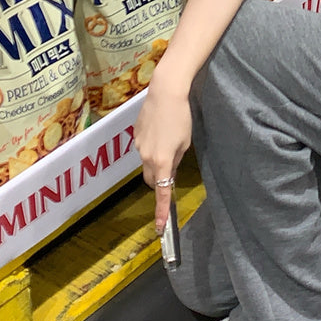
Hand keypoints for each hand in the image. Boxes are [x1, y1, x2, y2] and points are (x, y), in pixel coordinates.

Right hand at [135, 68, 191, 233]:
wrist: (165, 92)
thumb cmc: (181, 117)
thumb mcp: (185, 142)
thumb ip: (176, 160)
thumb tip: (170, 170)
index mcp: (163, 161)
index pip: (162, 192)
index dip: (162, 211)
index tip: (160, 227)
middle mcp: (147, 157)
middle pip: (151, 179)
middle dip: (160, 179)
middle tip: (173, 164)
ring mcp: (138, 146)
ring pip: (147, 162)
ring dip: (156, 159)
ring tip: (169, 137)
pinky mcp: (135, 134)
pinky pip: (143, 148)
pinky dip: (151, 145)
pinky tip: (160, 128)